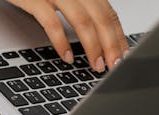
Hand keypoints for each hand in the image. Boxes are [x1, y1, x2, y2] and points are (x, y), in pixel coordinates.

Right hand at [7, 0, 127, 71]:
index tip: (123, 55)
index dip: (118, 36)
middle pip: (101, 18)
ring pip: (83, 21)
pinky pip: (52, 23)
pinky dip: (62, 42)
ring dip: (92, 46)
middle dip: (111, 45)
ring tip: (96, 65)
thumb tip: (97, 38)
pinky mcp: (35, 0)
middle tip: (114, 65)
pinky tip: (67, 56)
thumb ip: (79, 11)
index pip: (109, 13)